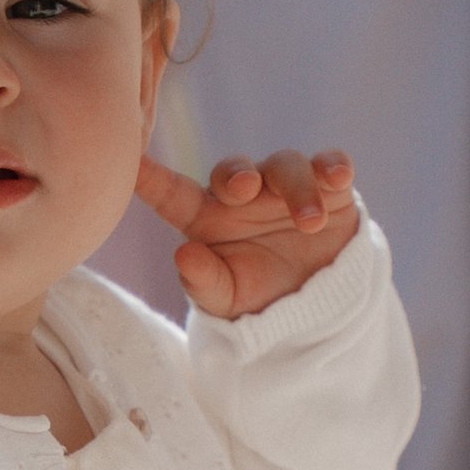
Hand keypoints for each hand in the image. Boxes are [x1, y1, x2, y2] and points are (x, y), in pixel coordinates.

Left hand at [136, 147, 360, 320]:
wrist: (317, 307)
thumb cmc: (259, 298)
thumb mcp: (226, 300)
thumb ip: (203, 281)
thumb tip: (183, 255)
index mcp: (208, 218)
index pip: (174, 195)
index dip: (152, 179)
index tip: (131, 163)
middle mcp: (245, 195)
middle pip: (235, 170)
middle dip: (237, 174)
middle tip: (245, 190)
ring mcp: (285, 187)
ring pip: (286, 165)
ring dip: (297, 188)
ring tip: (310, 224)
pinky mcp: (328, 188)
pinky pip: (330, 165)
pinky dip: (334, 166)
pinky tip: (337, 179)